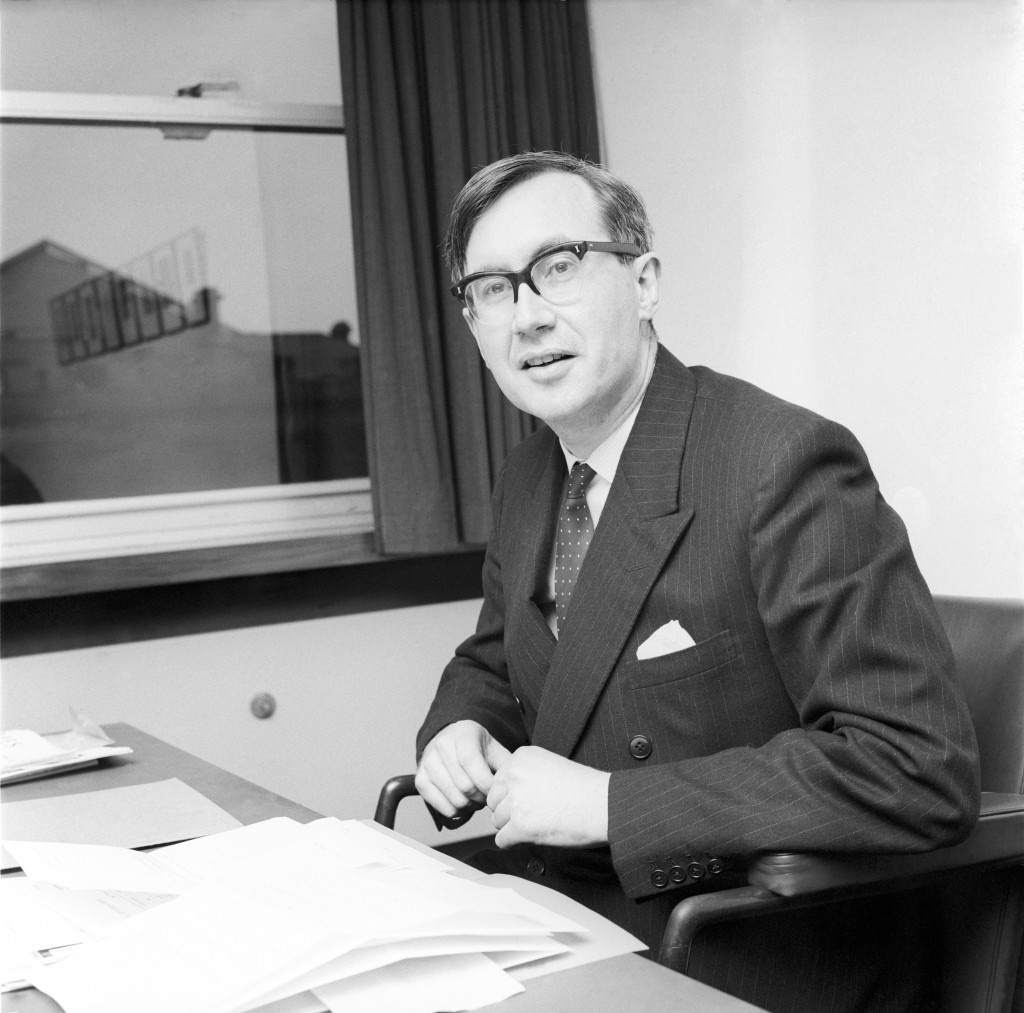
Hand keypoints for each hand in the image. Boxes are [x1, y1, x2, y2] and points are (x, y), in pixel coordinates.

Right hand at [415, 720, 511, 818]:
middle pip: (465, 785)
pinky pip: (441, 807)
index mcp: (462, 734)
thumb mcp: (493, 748)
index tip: (496, 791)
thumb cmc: (476, 747)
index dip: (486, 783)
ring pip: (454, 799)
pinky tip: (464, 803)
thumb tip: (515, 784)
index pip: (471, 762)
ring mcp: (427, 763)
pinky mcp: (420, 780)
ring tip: (477, 799)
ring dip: (471, 806)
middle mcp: (441, 745)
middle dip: (482, 798)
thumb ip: (505, 764)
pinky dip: (457, 812)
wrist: (451, 739)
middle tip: (488, 797)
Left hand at [486, 746, 609, 848]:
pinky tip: (530, 838)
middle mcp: (514, 775)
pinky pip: (501, 840)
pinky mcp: (520, 826)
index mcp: (521, 757)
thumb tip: (503, 794)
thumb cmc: (583, 787)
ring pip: (496, 821)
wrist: (603, 804)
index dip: (511, 793)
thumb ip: (525, 773)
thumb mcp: (550, 765)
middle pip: (493, 800)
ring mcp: (516, 800)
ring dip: (512, 827)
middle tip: (531, 815)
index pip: (498, 780)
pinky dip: (512, 843)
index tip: (530, 799)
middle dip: (507, 811)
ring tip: (536, 824)